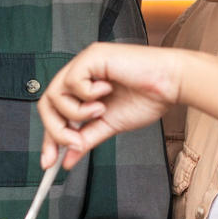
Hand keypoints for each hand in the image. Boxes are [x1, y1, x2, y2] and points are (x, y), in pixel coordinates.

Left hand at [37, 42, 183, 168]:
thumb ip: (87, 139)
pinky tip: (106, 91)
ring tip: (101, 110)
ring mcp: (84, 63)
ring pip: (55, 95)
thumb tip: (68, 160)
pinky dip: (87, 94)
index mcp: (83, 88)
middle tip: (74, 143)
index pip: (55, 112)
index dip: (50, 137)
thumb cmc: (148, 98)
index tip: (50, 162)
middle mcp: (80, 73)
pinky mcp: (91, 56)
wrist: (170, 86)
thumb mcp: (109, 125)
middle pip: (47, 104)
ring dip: (77, 112)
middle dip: (56, 130)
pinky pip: (72, 81)